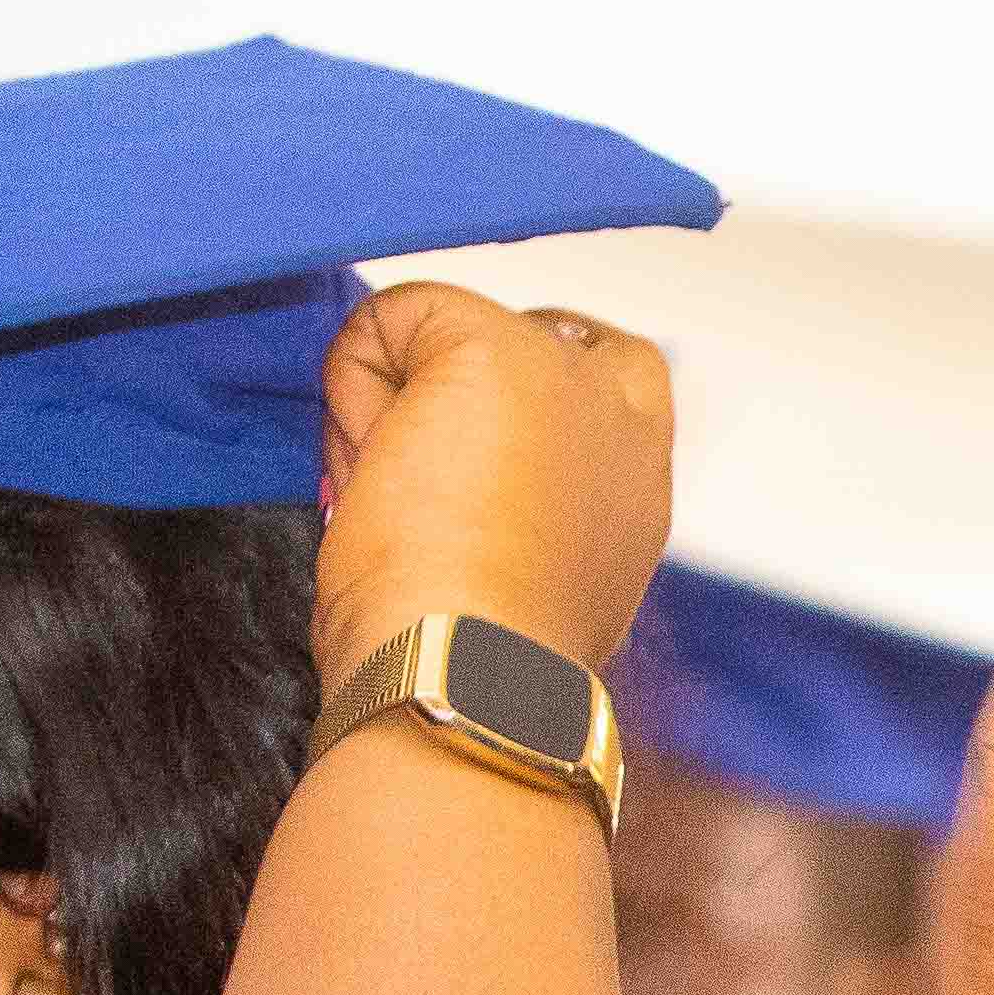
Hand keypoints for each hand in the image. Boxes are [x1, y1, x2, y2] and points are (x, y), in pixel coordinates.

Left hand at [313, 283, 672, 680]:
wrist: (467, 678)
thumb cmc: (475, 659)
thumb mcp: (521, 580)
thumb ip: (523, 505)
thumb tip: (436, 453)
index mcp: (638, 487)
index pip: (591, 381)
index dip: (505, 407)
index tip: (457, 475)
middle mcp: (626, 421)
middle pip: (519, 346)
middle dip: (452, 394)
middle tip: (420, 493)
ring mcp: (572, 376)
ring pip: (451, 335)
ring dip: (397, 403)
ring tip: (398, 500)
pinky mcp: (500, 349)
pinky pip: (398, 316)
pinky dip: (354, 376)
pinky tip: (370, 465)